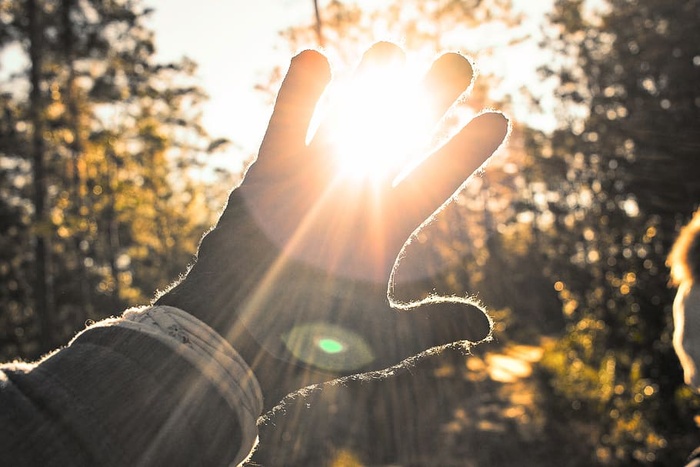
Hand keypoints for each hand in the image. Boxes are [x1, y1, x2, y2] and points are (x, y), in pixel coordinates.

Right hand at [157, 43, 508, 411]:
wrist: (240, 341)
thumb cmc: (311, 344)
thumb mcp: (383, 337)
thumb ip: (433, 323)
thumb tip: (486, 327)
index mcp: (385, 231)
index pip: (436, 181)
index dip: (465, 151)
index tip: (497, 119)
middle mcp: (354, 200)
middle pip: (400, 139)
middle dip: (427, 100)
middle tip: (457, 62)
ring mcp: (312, 184)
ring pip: (347, 123)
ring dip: (368, 86)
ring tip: (389, 47)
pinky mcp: (269, 177)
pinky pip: (287, 127)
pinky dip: (300, 95)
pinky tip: (316, 58)